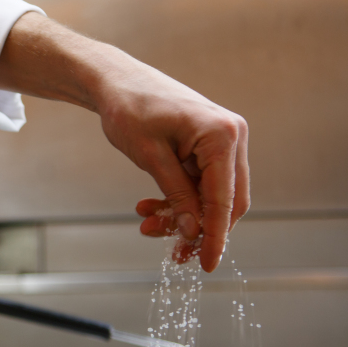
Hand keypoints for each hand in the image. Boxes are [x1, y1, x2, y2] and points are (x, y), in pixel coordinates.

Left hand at [0, 12, 249, 271]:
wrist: (115, 81)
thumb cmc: (129, 110)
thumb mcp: (150, 158)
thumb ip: (175, 195)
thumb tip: (192, 232)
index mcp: (222, 136)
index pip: (224, 200)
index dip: (215, 237)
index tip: (207, 265)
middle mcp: (232, 137)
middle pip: (227, 202)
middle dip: (198, 230)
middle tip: (172, 253)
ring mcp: (223, 141)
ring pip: (212, 196)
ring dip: (183, 216)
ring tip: (147, 226)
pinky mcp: (208, 146)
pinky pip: (200, 184)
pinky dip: (179, 200)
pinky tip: (150, 209)